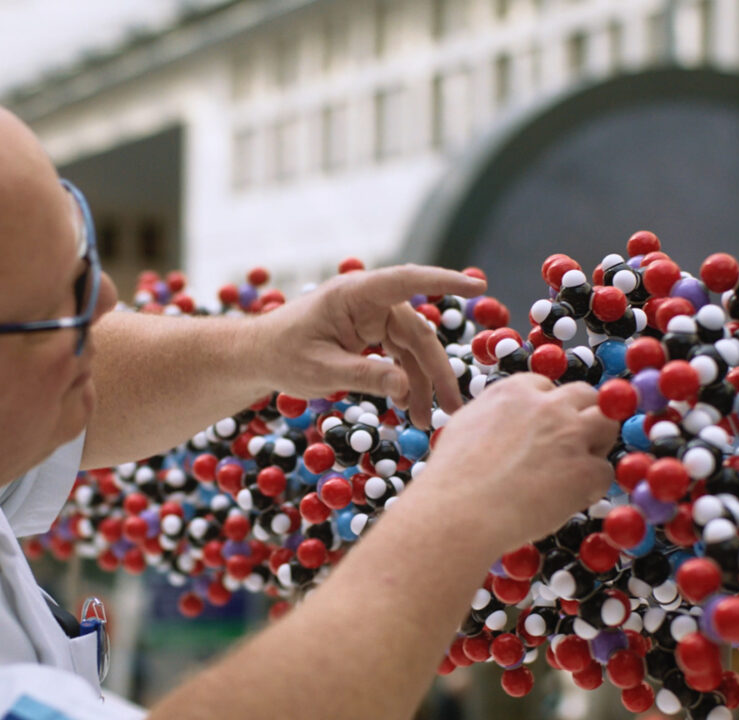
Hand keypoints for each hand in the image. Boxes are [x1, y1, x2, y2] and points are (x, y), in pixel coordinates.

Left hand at [246, 265, 485, 427]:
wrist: (259, 355)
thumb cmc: (283, 354)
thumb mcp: (321, 371)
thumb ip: (364, 376)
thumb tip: (405, 387)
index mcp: (355, 295)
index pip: (407, 280)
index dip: (444, 281)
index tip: (478, 284)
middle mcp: (369, 300)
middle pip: (416, 333)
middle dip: (436, 372)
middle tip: (455, 407)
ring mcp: (371, 316)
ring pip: (412, 349)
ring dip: (421, 383)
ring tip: (426, 419)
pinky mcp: (371, 332)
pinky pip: (399, 355)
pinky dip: (405, 380)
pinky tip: (407, 405)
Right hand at [413, 376, 618, 551]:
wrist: (459, 513)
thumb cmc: (452, 479)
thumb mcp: (466, 426)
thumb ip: (497, 415)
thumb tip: (509, 422)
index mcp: (515, 391)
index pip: (550, 387)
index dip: (551, 409)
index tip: (546, 428)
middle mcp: (548, 406)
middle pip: (588, 396)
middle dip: (584, 417)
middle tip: (573, 445)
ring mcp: (571, 435)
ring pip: (608, 424)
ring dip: (598, 444)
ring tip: (576, 470)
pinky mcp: (586, 470)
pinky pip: (605, 472)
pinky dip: (591, 487)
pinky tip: (567, 501)